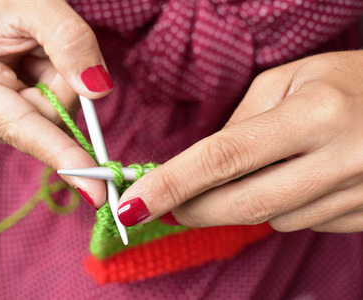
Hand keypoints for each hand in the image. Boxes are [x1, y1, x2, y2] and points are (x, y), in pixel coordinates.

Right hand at [0, 0, 112, 207]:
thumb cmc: (4, 4)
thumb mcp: (41, 7)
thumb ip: (70, 43)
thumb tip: (96, 90)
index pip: (23, 129)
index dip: (62, 157)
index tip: (94, 190)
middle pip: (46, 127)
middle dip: (62, 90)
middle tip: (46, 52)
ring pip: (53, 125)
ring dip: (58, 88)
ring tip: (35, 57)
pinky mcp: (5, 126)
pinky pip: (51, 121)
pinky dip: (54, 95)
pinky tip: (35, 73)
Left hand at [118, 51, 362, 232]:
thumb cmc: (349, 82)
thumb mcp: (290, 82)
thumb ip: (241, 126)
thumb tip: (202, 170)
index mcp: (315, 115)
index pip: (223, 157)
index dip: (172, 183)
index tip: (132, 203)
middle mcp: (340, 160)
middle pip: (241, 205)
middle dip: (192, 209)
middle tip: (166, 204)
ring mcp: (358, 195)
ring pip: (271, 218)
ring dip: (244, 201)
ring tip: (263, 167)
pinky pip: (301, 223)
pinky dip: (281, 204)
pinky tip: (296, 178)